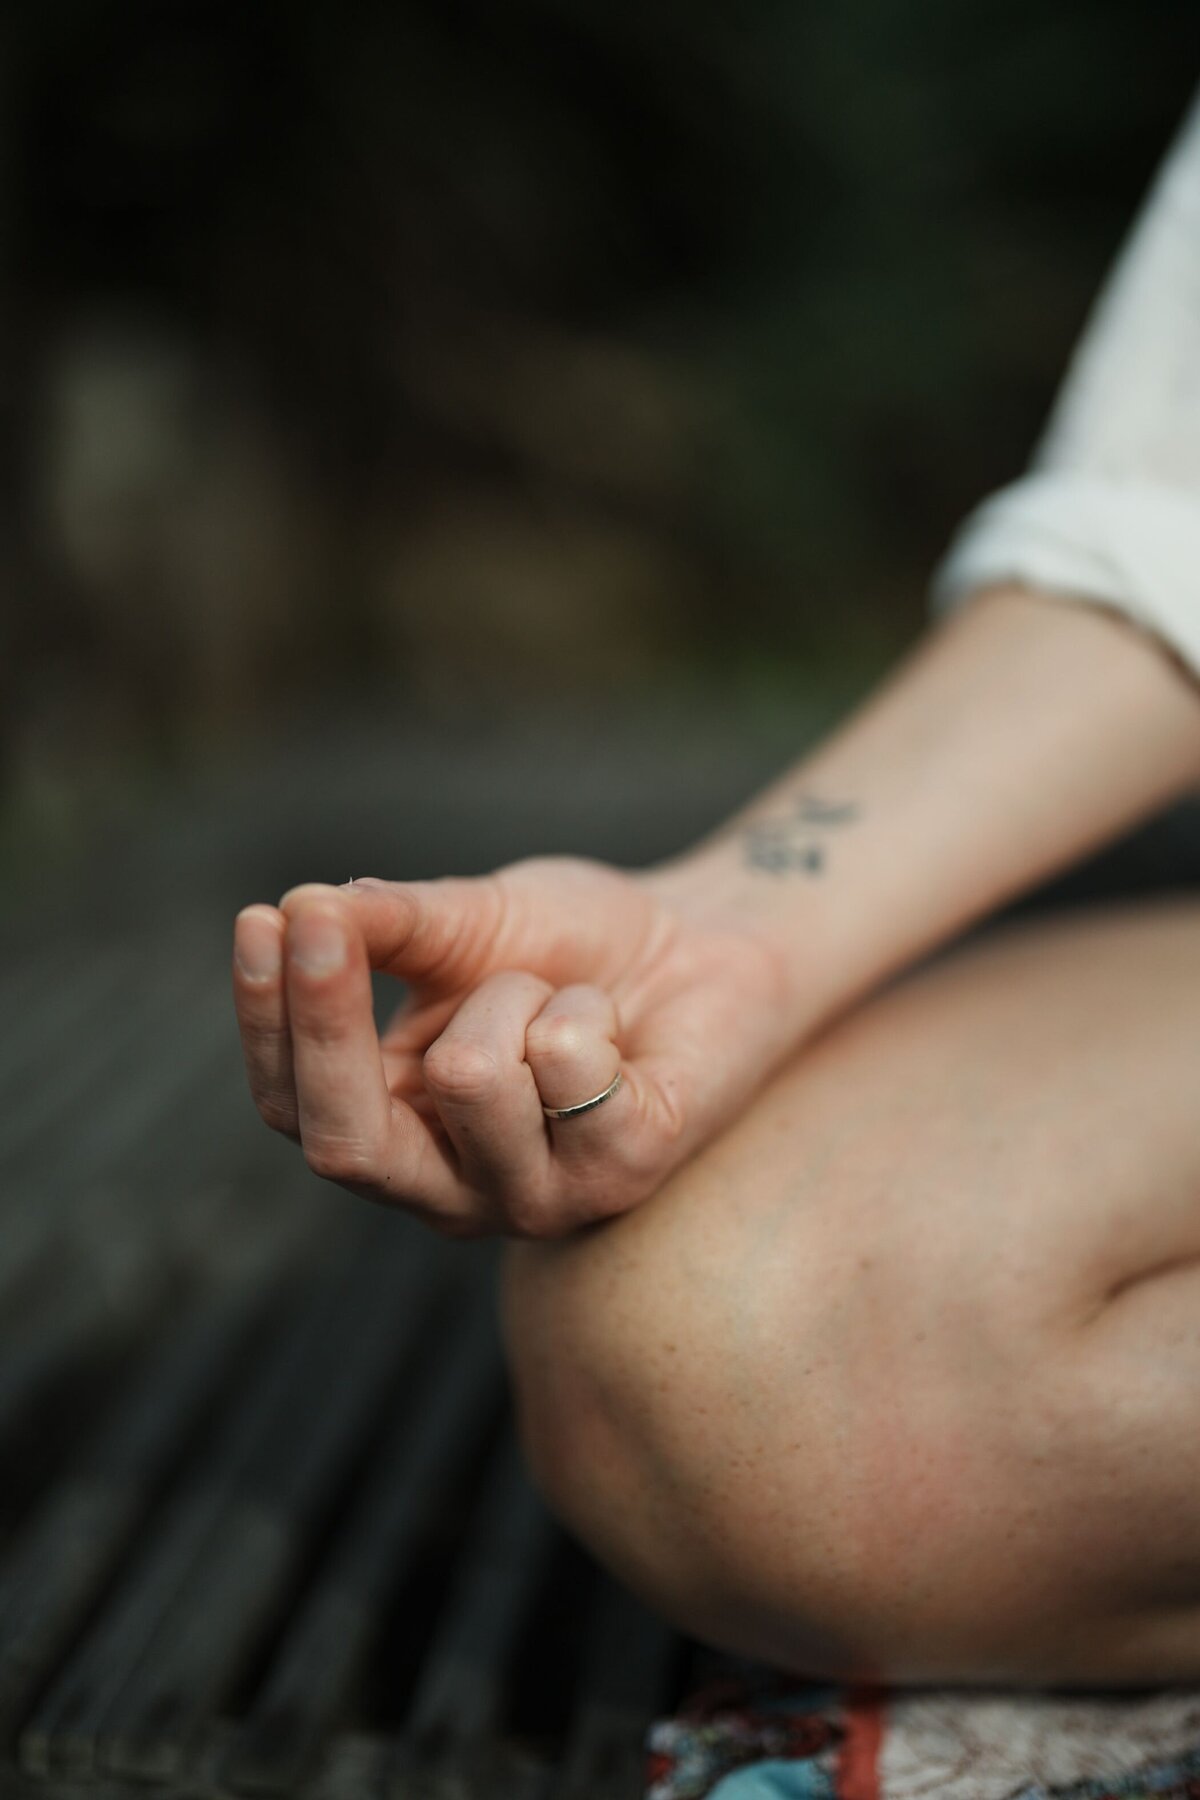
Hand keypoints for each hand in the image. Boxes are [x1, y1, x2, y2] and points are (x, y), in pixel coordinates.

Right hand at [231, 855, 807, 1236]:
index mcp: (394, 1134)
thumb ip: (386, 925)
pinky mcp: (623, 1178)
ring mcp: (538, 1201)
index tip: (262, 918)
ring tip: (557, 996)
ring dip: (516, 992)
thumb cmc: (570, 944)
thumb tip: (301, 908)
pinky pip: (569, 1065)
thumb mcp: (464, 922)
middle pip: (347, 1142)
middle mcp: (452, 1192)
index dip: (269, 1018)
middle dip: (331, 1020)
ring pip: (472, 1078)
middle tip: (322, 916)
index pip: (292, 1105)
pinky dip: (588, 1007)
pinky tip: (616, 1027)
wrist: (704, 942)